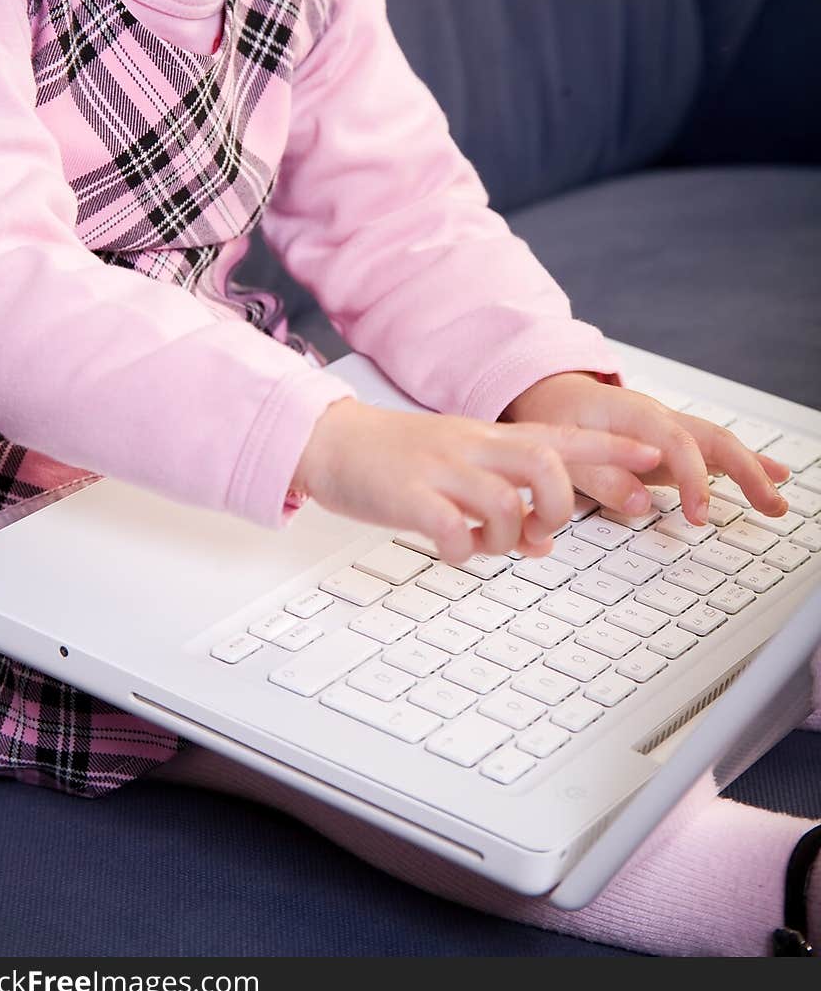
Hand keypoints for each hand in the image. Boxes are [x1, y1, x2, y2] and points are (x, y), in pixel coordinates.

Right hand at [290, 397, 662, 564]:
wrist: (334, 441)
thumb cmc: (401, 459)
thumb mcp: (460, 470)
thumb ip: (507, 499)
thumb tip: (544, 543)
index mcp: (490, 439)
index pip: (563, 438)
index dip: (612, 449)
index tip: (655, 457)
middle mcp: (473, 448)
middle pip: (546, 466)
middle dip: (560, 507)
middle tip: (541, 530)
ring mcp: (442, 470)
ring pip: (506, 504)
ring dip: (508, 538)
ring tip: (486, 544)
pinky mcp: (409, 497)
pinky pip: (452, 530)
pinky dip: (462, 552)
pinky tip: (452, 550)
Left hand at [502, 372, 790, 526]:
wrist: (551, 394)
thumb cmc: (555, 417)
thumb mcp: (561, 450)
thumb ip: (599, 477)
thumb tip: (640, 504)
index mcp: (633, 415)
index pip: (676, 443)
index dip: (694, 479)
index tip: (702, 515)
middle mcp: (658, 418)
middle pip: (712, 438)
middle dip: (746, 471)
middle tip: (770, 505)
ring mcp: (668, 430)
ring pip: (719, 444)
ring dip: (752, 471)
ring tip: (778, 503)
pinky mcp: (670, 445)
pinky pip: (712, 453)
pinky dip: (742, 467)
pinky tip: (770, 479)